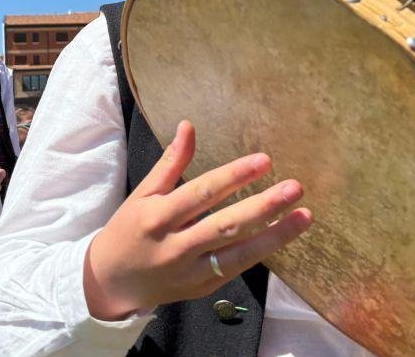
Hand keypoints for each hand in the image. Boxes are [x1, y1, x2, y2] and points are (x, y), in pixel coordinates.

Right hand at [83, 120, 311, 320]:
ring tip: (305, 216)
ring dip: (275, 235)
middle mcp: (175, 246)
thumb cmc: (129, 231)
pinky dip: (261, 251)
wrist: (110, 284)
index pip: (202, 193)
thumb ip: (170, 163)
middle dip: (263, 206)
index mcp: (157, 216)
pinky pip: (236, 268)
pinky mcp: (202, 288)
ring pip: (238, 253)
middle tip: (295, 187)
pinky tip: (283, 235)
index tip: (264, 160)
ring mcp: (190, 271)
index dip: (234, 176)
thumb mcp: (143, 194)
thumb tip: (189, 125)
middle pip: (225, 225)